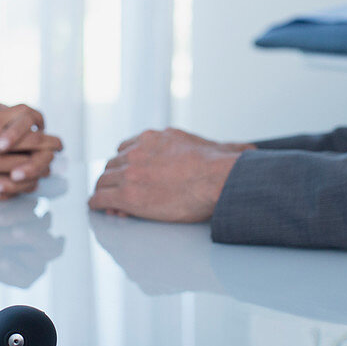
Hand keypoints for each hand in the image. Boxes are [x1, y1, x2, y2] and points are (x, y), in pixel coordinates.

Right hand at [0, 96, 62, 198]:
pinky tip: (28, 183)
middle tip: (59, 147)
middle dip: (52, 144)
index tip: (42, 124)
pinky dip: (25, 185)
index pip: (24, 114)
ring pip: (29, 166)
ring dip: (41, 167)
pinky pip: (14, 186)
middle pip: (35, 141)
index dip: (38, 118)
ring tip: (46, 167)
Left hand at [88, 128, 244, 222]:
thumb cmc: (223, 167)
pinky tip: (96, 207)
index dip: (126, 162)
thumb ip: (226, 147)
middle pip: (114, 163)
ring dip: (104, 190)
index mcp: (158, 138)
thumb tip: (250, 150)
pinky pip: (101, 197)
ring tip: (106, 202)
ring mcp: (131, 171)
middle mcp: (139, 150)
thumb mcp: (222, 147)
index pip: (129, 147)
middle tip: (116, 192)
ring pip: (104, 179)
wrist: (216, 178)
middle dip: (114, 177)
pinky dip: (96, 203)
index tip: (128, 172)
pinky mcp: (128, 194)